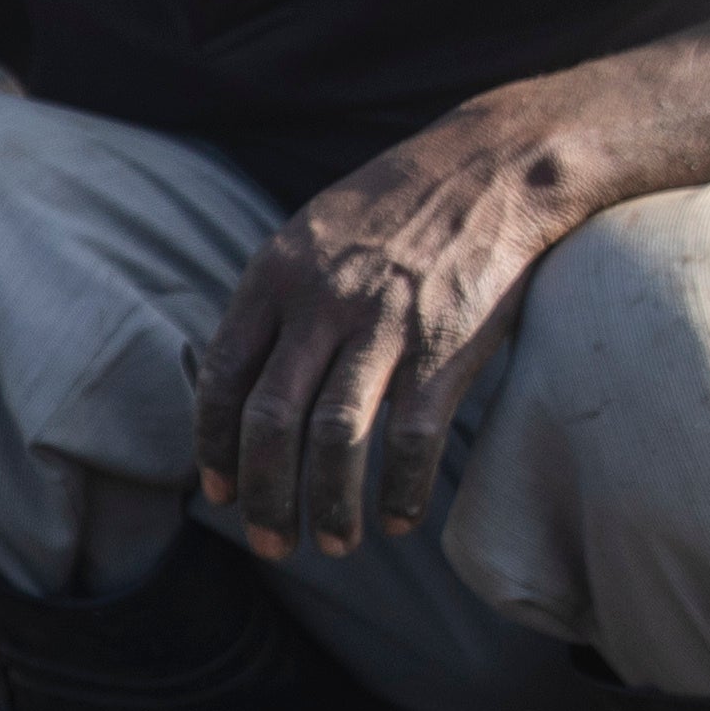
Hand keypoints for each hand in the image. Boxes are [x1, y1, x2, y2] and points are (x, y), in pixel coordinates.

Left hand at [190, 100, 587, 556]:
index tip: (219, 494)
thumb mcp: (313, 233)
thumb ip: (275, 301)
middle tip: (271, 545)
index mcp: (275, 274)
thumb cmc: (398, 208)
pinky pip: (412, 441)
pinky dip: (402, 491)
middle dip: (264, 497)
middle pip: (271, 422)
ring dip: (329, 508)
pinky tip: (400, 519)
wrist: (494, 165)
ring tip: (333, 545)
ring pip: (334, 442)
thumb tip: (240, 384)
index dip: (214, 448)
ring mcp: (384, 325)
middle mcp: (321, 301)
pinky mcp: (446, 347)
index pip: (225, 379)